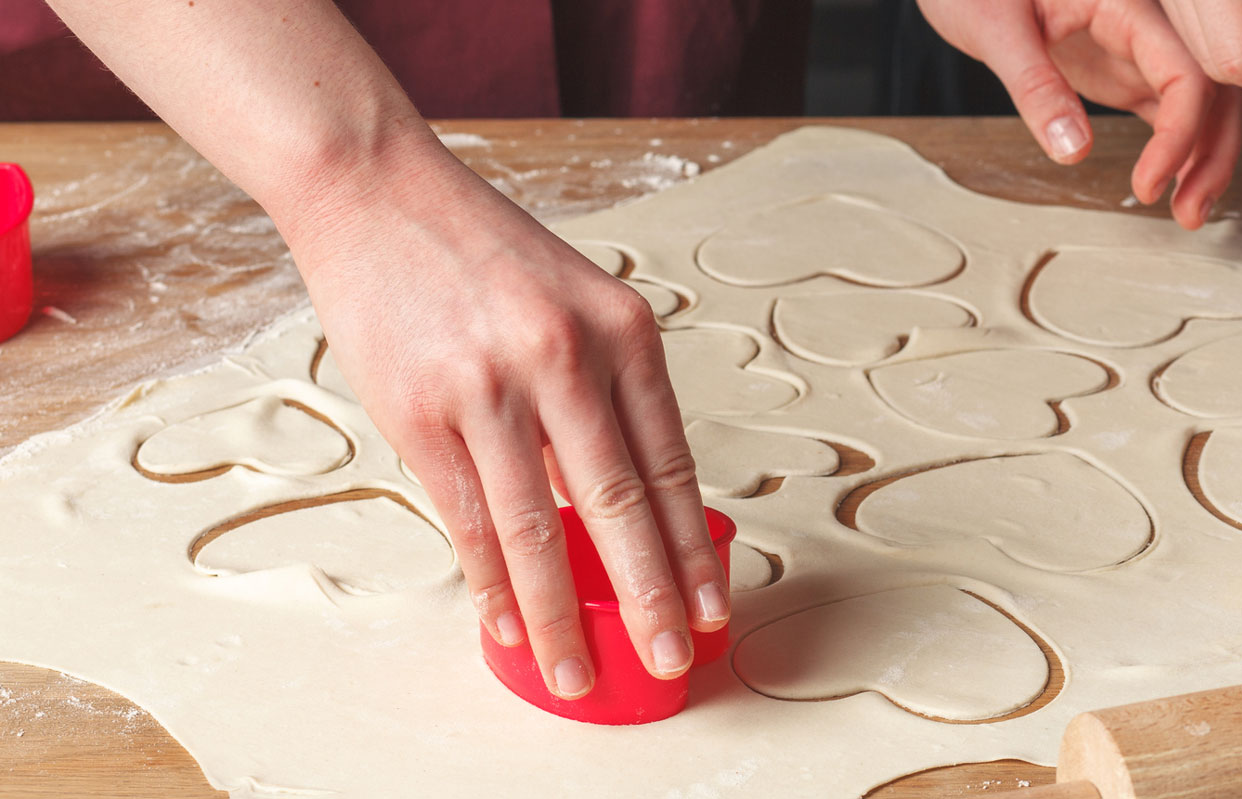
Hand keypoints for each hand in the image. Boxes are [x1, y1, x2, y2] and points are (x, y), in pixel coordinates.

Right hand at [285, 142, 727, 697]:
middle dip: (651, 596)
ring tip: (577, 673)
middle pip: (619, 506)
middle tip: (672, 658)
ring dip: (562, 615)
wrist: (378, 193)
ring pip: (538, 530)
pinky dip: (492, 582)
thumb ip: (607, 395)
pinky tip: (509, 623)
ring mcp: (490, 387)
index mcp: (624, 331)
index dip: (694, 545)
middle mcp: (566, 358)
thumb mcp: (578, 305)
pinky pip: (470, 520)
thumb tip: (629, 510)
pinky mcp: (421, 413)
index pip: (671, 463)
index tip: (714, 605)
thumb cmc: (486, 256)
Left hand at [921, 0, 1241, 228]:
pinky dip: (1179, 147)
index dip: (1180, 132)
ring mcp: (1136, 49)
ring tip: (1188, 212)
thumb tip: (1072, 149)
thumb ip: (1036, 85)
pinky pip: (1170, 107)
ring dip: (1203, 155)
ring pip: (1200, 102)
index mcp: (1124, 2)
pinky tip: (1173, 185)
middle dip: (1212, 152)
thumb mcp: (996, 28)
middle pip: (1211, 87)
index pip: (1183, 69)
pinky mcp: (1123, 69)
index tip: (1149, 183)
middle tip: (1190, 213)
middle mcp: (1143, 24)